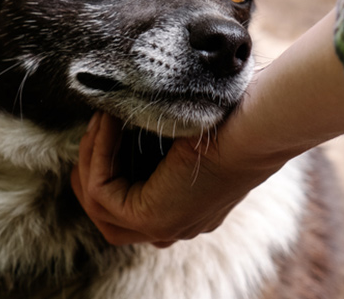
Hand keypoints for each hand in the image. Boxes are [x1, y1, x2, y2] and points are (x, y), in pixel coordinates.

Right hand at [70, 10, 343, 247]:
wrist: (253, 125)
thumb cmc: (230, 115)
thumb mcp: (183, 128)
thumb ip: (153, 136)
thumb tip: (109, 115)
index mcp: (188, 208)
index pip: (127, 205)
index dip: (107, 164)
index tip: (107, 125)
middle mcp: (175, 225)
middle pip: (106, 217)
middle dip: (91, 168)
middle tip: (96, 127)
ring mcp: (162, 228)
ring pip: (97, 207)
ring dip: (91, 157)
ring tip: (101, 120)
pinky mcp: (151, 219)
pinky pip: (100, 190)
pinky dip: (98, 153)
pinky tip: (108, 122)